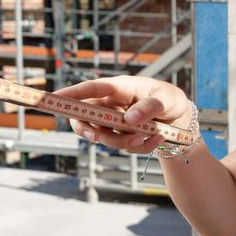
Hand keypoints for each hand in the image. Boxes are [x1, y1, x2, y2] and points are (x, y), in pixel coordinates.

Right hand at [56, 75, 192, 154]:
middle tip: (96, 137)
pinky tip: (157, 139)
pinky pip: (121, 146)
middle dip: (88, 129)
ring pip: (103, 136)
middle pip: (85, 116)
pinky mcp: (121, 136)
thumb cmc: (171, 100)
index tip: (54, 98)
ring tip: (147, 138)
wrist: (180, 120)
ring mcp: (114, 121)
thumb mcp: (167, 99)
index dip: (72, 93)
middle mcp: (112, 104)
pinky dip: (138, 148)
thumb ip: (150, 106)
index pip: (92, 89)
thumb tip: (130, 119)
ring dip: (122, 142)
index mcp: (119, 87)